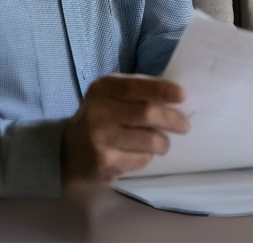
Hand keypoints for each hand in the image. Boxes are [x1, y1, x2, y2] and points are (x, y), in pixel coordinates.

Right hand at [61, 74, 188, 184]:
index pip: (135, 87)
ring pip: (149, 141)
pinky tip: (139, 153)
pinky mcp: (104, 164)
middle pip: (147, 114)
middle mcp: (97, 112)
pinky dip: (148, 157)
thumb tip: (177, 96)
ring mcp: (99, 140)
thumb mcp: (111, 96)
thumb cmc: (100, 117)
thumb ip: (139, 91)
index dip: (162, 90)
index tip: (183, 95)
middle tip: (184, 126)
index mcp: (102, 89)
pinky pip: (141, 160)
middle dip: (172, 120)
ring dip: (163, 143)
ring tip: (162, 143)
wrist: (68, 152)